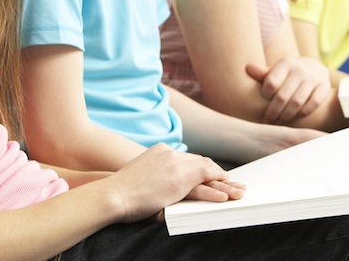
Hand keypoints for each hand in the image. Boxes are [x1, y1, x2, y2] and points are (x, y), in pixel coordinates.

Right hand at [107, 143, 241, 222]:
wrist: (110, 193)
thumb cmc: (121, 189)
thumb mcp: (142, 174)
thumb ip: (157, 174)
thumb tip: (165, 188)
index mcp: (162, 151)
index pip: (191, 159)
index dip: (206, 169)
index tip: (217, 176)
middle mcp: (171, 155)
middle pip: (202, 164)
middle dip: (219, 175)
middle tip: (236, 185)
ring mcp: (174, 166)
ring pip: (206, 175)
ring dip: (224, 185)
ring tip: (238, 193)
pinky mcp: (175, 182)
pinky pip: (200, 187)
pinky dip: (214, 192)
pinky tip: (224, 198)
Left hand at [245, 57, 331, 123]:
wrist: (314, 68)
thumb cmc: (288, 73)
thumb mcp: (276, 70)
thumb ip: (263, 73)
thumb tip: (248, 68)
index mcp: (286, 63)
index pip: (271, 82)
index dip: (265, 95)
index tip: (263, 102)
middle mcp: (300, 69)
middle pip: (283, 96)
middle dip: (273, 111)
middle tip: (267, 120)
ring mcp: (314, 77)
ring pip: (297, 102)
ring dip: (286, 116)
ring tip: (279, 121)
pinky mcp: (324, 86)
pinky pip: (313, 104)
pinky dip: (303, 114)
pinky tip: (295, 117)